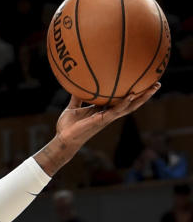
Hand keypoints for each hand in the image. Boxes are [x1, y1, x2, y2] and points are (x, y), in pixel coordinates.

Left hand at [40, 87, 161, 172]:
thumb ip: (77, 96)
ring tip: (153, 87)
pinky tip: (132, 94)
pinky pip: (116, 111)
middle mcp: (108, 114)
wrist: (62, 139)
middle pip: (131, 103)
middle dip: (145, 94)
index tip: (143, 82)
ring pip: (129, 107)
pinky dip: (124, 103)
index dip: (132, 92)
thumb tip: (76, 81)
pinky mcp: (102, 121)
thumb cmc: (67, 127)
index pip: (121, 99)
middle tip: (157, 83)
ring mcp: (107, 118)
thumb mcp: (72, 107)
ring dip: (142, 98)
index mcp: (103, 110)